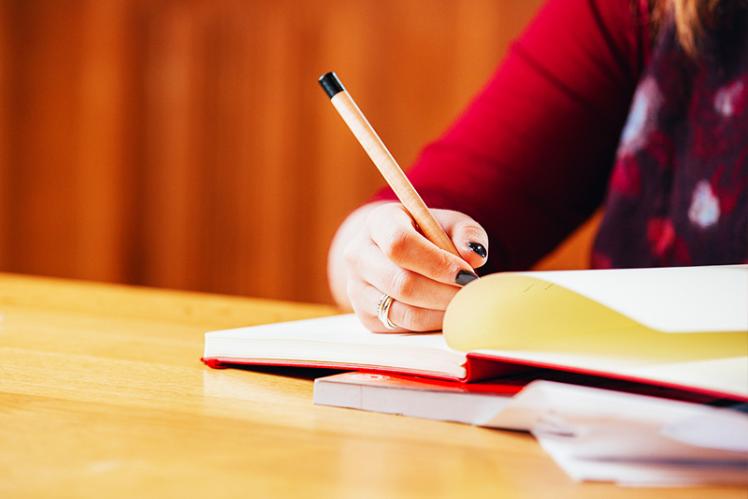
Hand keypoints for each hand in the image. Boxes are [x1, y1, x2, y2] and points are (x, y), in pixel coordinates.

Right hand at [330, 202, 487, 331]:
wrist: (393, 253)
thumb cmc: (427, 235)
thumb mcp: (448, 223)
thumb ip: (467, 233)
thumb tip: (474, 256)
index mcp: (378, 222)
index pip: (399, 244)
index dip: (435, 262)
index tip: (466, 274)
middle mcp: (358, 255)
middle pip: (400, 282)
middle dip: (442, 293)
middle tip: (471, 295)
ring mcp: (357, 288)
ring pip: (402, 310)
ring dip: (439, 312)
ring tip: (462, 304)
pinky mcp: (366, 316)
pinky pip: (402, 327)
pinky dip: (430, 324)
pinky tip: (446, 313)